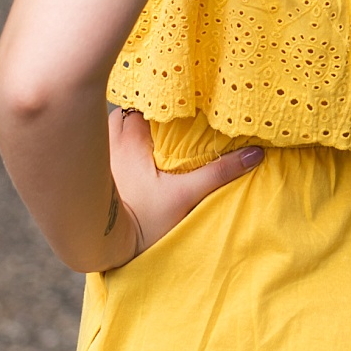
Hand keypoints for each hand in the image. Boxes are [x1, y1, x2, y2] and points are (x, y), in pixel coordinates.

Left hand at [104, 107, 264, 267]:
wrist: (105, 248)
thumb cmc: (142, 220)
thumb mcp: (185, 195)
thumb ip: (218, 173)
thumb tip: (253, 154)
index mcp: (131, 141)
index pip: (139, 104)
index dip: (156, 101)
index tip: (174, 103)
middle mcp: (112, 146)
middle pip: (122, 115)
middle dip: (140, 114)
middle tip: (162, 120)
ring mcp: (101, 162)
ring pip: (110, 133)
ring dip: (125, 131)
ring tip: (147, 139)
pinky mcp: (96, 180)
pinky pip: (103, 152)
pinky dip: (115, 149)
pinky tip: (130, 162)